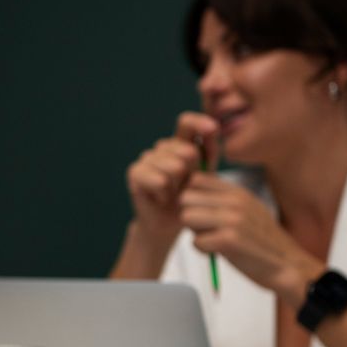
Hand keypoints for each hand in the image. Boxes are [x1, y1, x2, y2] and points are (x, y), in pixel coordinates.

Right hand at [125, 112, 219, 247]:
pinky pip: (159, 180)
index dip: (198, 123)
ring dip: (178, 186)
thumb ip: (209, 150)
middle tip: (186, 187)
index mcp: (181, 143)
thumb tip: (212, 126)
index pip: (186, 122)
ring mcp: (147, 158)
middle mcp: (162, 147)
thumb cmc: (191, 197)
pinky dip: (165, 193)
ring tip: (173, 194)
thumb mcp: (207, 174)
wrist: (169, 223)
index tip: (212, 128)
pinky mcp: (135, 172)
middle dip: (192, 172)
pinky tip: (161, 199)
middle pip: (184, 149)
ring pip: (173, 166)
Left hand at [178, 174, 323, 303]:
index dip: (191, 196)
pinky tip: (218, 252)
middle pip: (185, 198)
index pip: (195, 179)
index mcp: (238, 192)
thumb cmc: (262, 240)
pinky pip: (195, 241)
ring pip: (186, 217)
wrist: (287, 265)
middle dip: (189, 215)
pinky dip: (203, 250)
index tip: (199, 211)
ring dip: (194, 232)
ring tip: (212, 240)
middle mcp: (235, 201)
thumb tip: (191, 188)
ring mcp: (233, 219)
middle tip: (205, 229)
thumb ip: (224, 199)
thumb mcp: (248, 209)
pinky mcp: (229, 240)